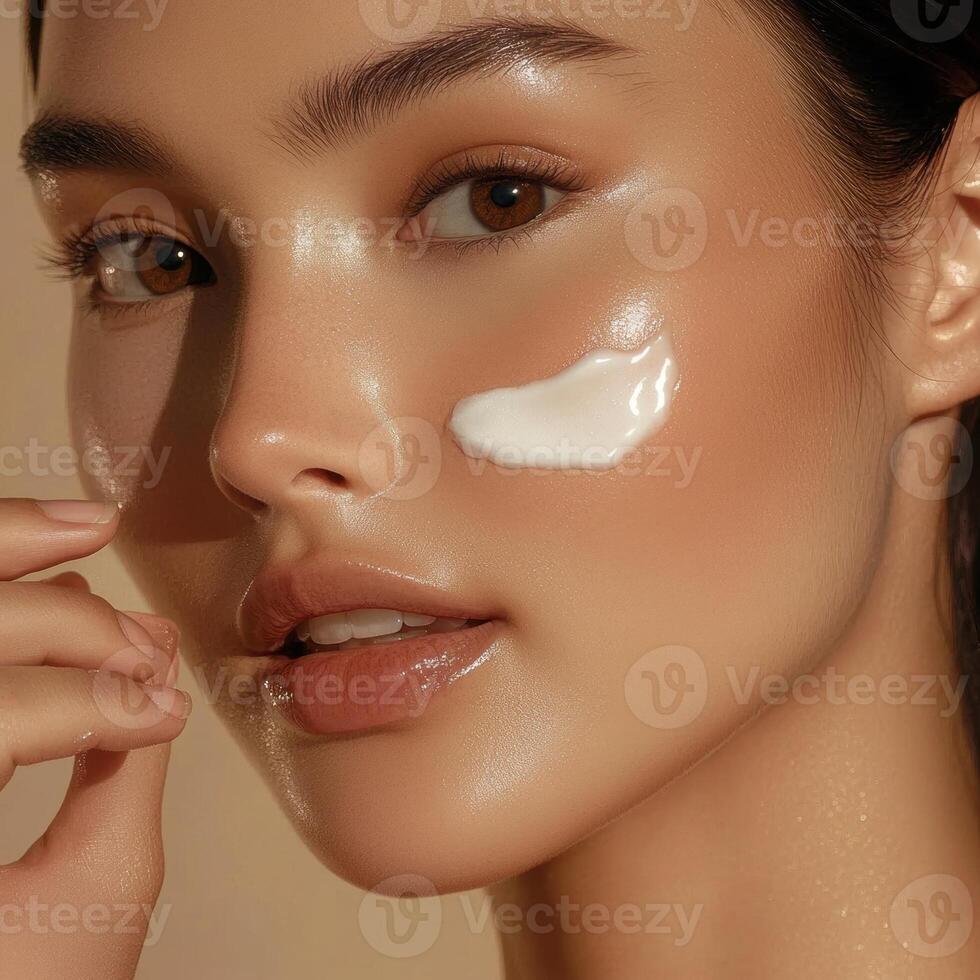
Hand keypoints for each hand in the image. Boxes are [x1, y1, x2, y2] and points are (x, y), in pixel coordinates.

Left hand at [0, 498, 191, 978]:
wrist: (0, 962)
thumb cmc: (19, 979)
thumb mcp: (81, 909)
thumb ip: (120, 785)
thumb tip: (149, 686)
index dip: (90, 703)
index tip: (161, 716)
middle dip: (69, 629)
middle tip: (142, 654)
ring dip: (13, 546)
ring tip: (94, 526)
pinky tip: (44, 549)